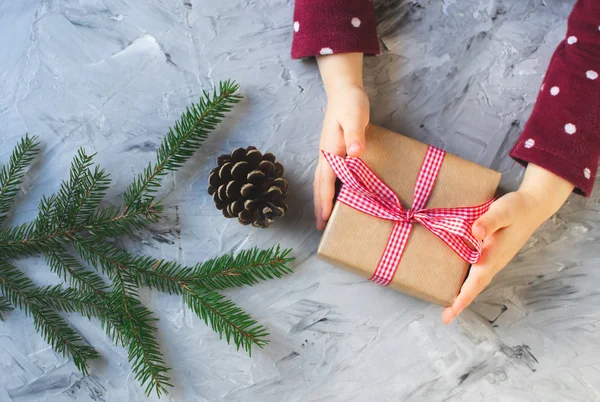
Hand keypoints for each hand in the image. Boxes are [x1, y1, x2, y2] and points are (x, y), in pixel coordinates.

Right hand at [314, 53, 368, 229]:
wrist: (343, 92)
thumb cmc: (351, 104)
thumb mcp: (355, 116)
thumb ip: (356, 134)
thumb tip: (355, 153)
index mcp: (330, 151)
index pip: (326, 181)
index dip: (325, 200)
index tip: (325, 218)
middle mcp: (325, 156)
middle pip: (320, 186)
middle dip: (320, 206)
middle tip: (320, 227)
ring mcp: (328, 154)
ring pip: (322, 182)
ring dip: (322, 200)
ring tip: (323, 216)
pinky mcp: (333, 152)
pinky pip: (328, 176)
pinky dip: (328, 189)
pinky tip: (334, 195)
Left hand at [442, 164, 573, 323]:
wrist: (533, 207)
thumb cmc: (516, 208)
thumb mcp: (503, 211)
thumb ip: (490, 221)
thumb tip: (476, 231)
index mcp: (493, 255)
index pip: (476, 281)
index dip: (463, 298)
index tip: (452, 312)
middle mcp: (494, 261)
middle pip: (475, 286)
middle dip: (460, 302)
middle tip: (446, 318)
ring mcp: (494, 259)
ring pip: (476, 281)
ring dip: (463, 293)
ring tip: (448, 305)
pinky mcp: (493, 253)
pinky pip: (477, 271)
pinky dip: (467, 280)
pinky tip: (456, 280)